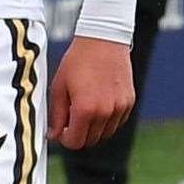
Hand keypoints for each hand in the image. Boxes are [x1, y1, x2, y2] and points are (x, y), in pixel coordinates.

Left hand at [48, 36, 134, 150]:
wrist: (103, 40)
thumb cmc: (78, 61)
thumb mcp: (59, 87)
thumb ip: (56, 115)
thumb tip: (54, 135)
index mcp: (85, 109)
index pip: (75, 142)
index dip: (66, 139)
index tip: (62, 132)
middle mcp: (105, 112)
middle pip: (91, 140)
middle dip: (79, 134)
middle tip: (72, 119)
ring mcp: (120, 108)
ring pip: (105, 133)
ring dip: (94, 128)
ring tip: (86, 109)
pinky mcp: (129, 102)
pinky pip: (117, 122)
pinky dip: (108, 120)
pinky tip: (99, 104)